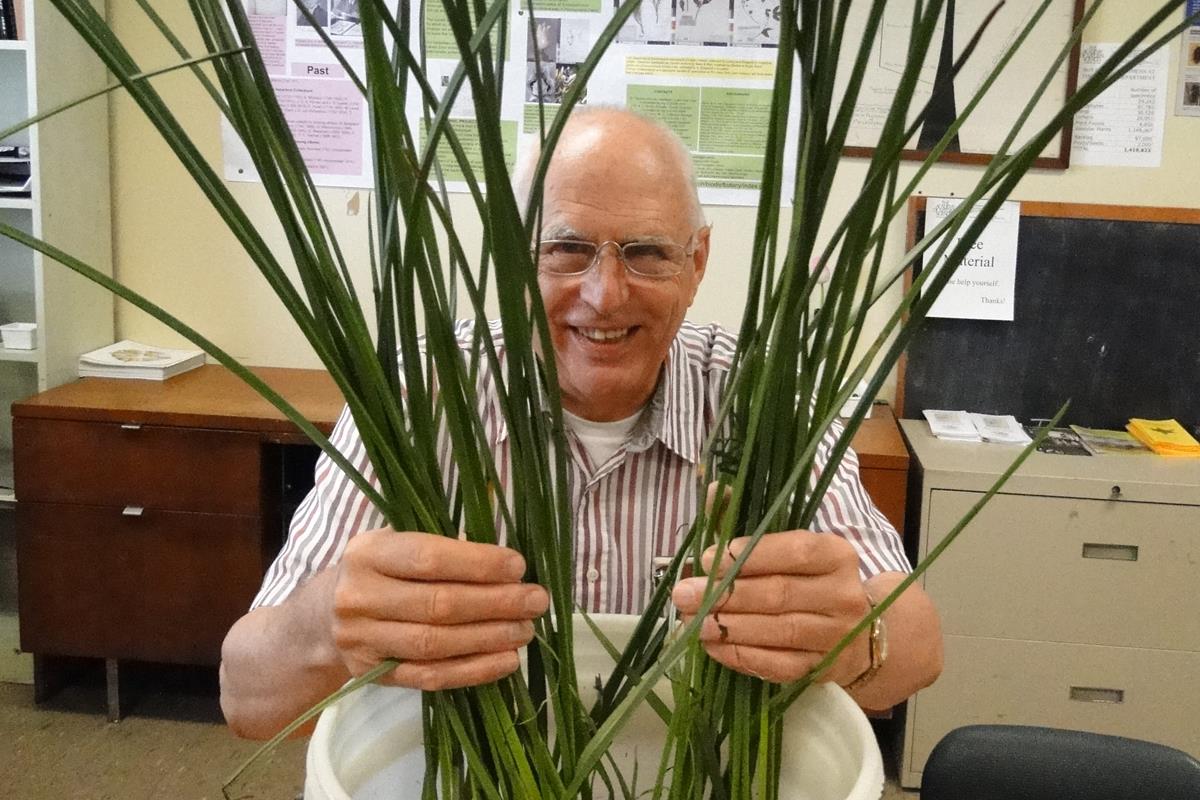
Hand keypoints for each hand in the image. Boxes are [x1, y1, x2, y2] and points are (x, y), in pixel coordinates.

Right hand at [328, 529, 549, 690]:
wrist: (320, 619)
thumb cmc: (376, 572)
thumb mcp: (394, 545)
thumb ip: (441, 549)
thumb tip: (505, 566)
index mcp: (368, 553)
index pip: (428, 558)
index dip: (478, 563)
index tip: (518, 566)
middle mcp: (359, 596)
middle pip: (438, 604)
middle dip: (496, 603)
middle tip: (535, 601)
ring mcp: (363, 640)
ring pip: (436, 644)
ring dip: (490, 637)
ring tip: (526, 630)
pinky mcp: (375, 674)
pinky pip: (430, 677)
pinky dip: (474, 671)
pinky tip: (506, 661)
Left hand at [670, 531, 871, 684]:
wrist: (851, 630)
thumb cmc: (805, 578)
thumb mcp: (783, 545)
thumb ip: (746, 519)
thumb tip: (715, 490)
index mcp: (835, 554)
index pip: (795, 551)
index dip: (748, 556)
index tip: (707, 560)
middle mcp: (843, 594)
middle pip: (780, 594)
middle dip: (726, 595)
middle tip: (684, 595)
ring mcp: (837, 636)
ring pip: (778, 632)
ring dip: (728, 628)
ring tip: (691, 622)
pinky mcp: (823, 669)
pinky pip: (779, 665)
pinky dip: (742, 656)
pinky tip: (714, 647)